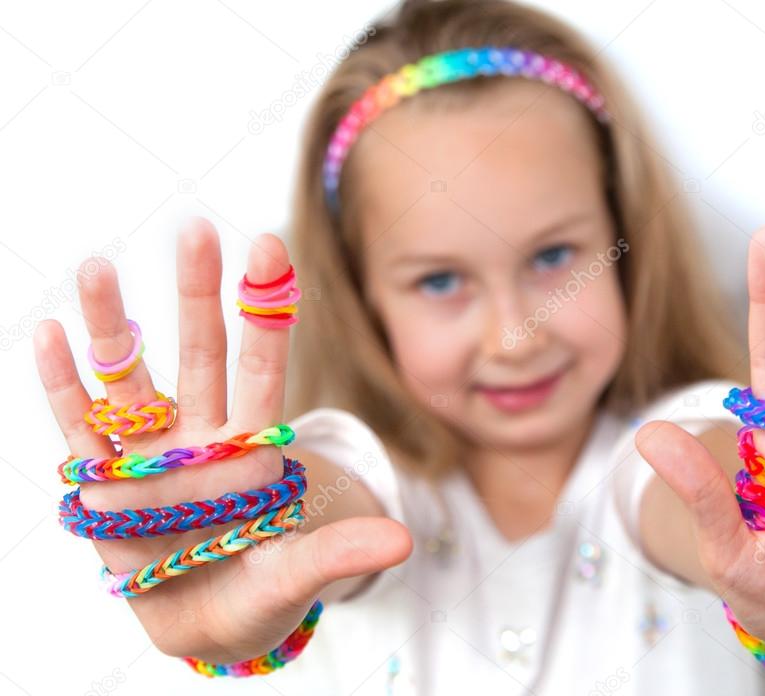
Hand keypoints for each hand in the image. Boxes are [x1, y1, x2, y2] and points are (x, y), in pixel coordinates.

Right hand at [34, 218, 410, 662]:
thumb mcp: (294, 577)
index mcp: (252, 451)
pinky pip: (81, 428)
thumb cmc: (257, 592)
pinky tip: (50, 334)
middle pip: (199, 356)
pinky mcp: (103, 485)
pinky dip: (64, 386)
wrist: (203, 622)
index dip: (267, 314)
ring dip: (114, 326)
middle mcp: (200, 439)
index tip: (271, 248)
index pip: (262, 369)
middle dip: (197, 296)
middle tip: (195, 229)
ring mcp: (149, 457)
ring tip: (100, 265)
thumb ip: (335, 554)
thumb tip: (402, 542)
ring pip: (130, 379)